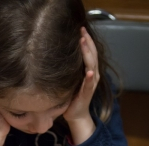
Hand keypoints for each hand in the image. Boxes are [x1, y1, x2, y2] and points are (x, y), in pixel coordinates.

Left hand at [63, 27, 99, 143]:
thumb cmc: (71, 96)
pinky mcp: (88, 93)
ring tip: (84, 42)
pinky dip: (90, 78)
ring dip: (88, 53)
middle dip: (87, 42)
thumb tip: (55, 55)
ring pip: (92, 65)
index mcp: (88, 70)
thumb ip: (68, 69)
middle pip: (92, 55)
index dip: (86, 40)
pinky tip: (89, 72)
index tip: (79, 28)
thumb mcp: (69, 79)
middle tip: (81, 30)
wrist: (75, 114)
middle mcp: (92, 75)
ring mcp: (91, 84)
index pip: (89, 52)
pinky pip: (89, 84)